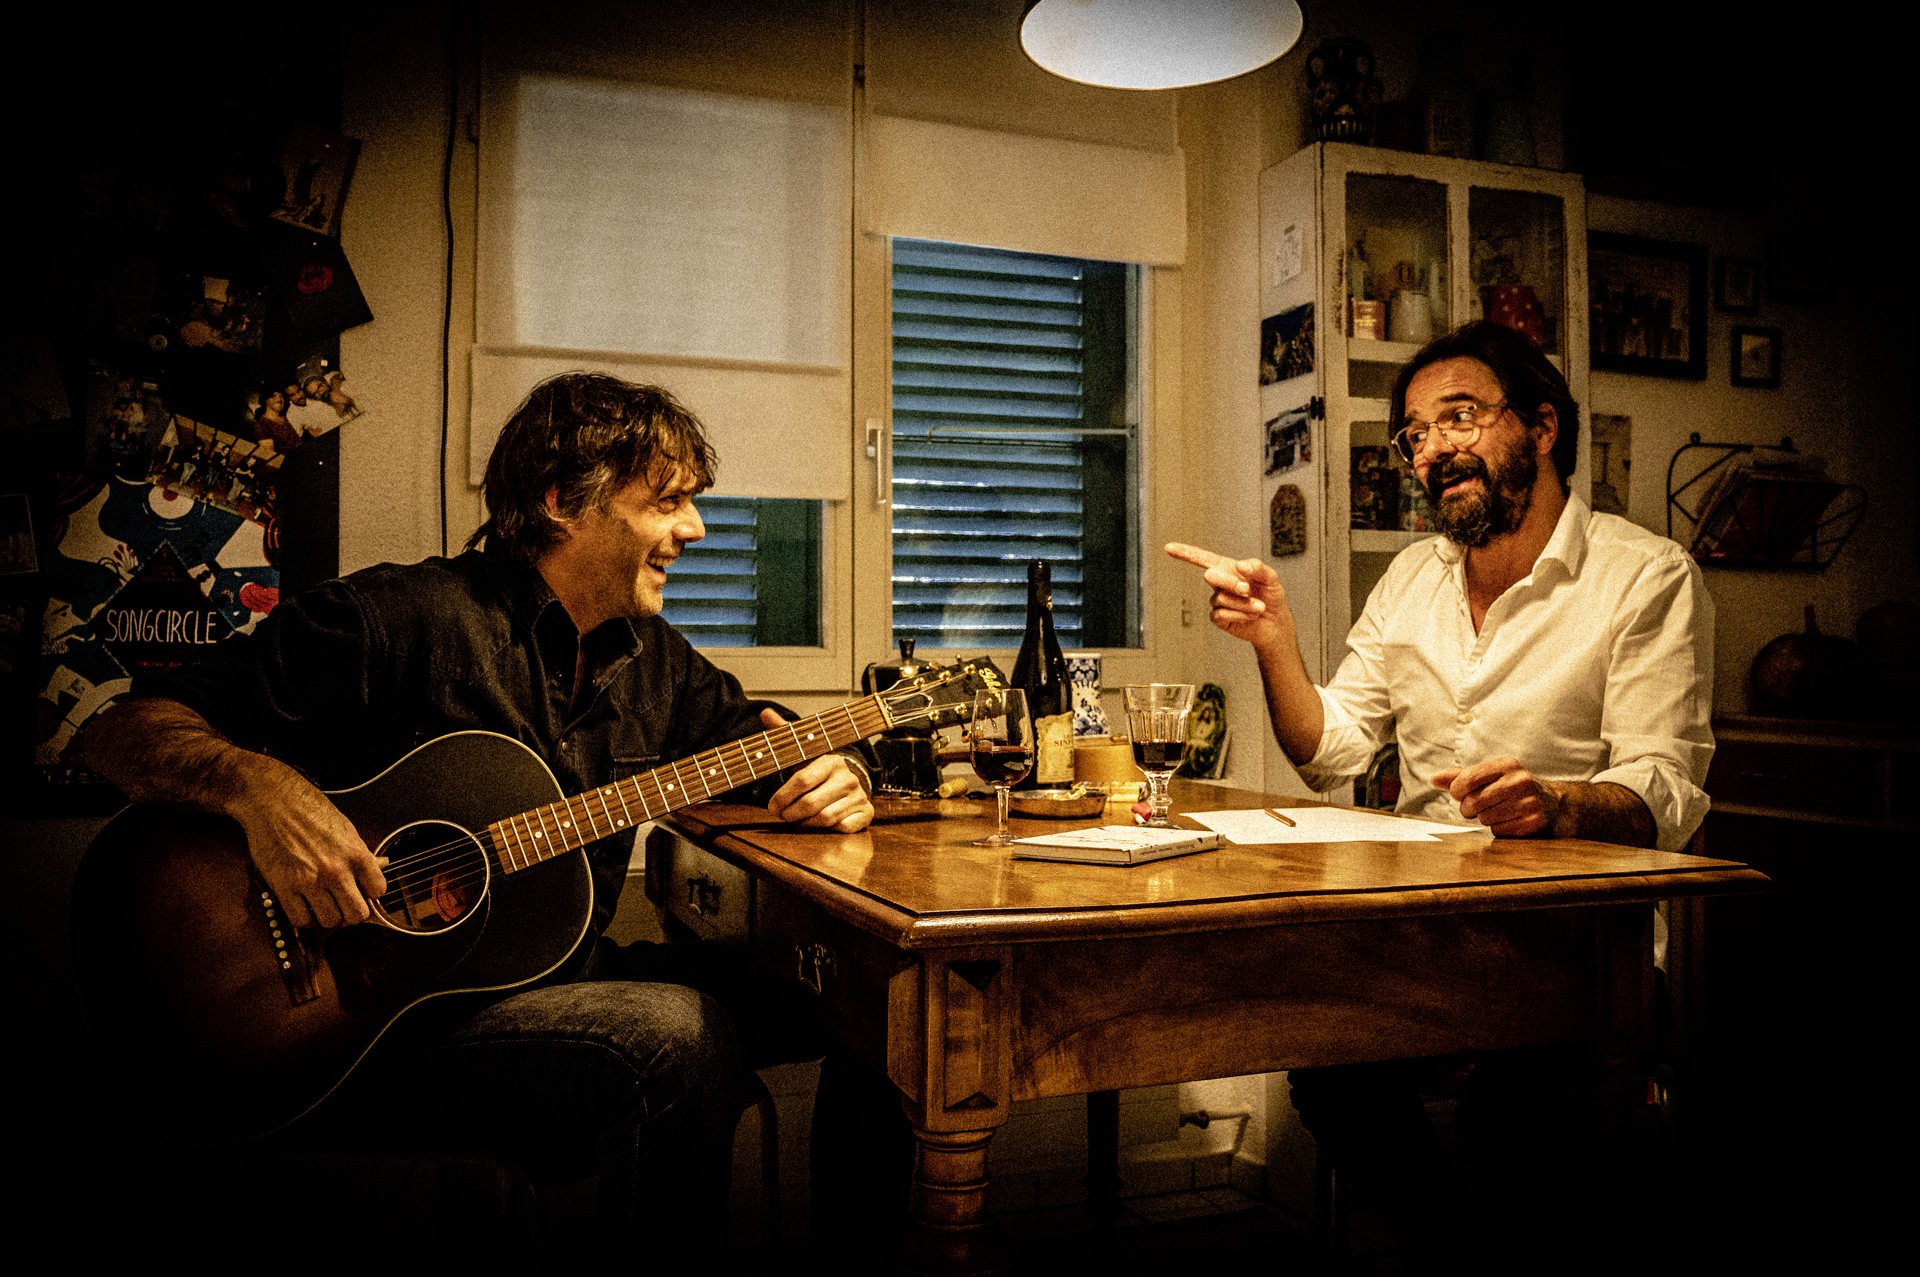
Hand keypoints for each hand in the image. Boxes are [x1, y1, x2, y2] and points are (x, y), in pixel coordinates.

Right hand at [230, 758, 387, 928]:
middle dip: (352, 912)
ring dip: (328, 916)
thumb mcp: (346, 828)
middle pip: (357, 914)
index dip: (370, 893)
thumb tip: (383, 865)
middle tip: (343, 903)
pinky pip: (301, 920)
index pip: (378, 891)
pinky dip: (304, 917)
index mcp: (356, 853)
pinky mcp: (283, 886)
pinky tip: (304, 904)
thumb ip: (362, 853)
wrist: (273, 800)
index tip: (362, 889)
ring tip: (322, 902)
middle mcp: (336, 869)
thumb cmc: (310, 811)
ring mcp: (309, 880)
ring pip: (330, 921)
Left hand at [760, 708, 873, 832]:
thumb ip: (784, 735)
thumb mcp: (803, 754)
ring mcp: (859, 796)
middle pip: (810, 803)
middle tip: (783, 815)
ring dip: (805, 823)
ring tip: (798, 819)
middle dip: (790, 813)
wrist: (849, 784)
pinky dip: (827, 829)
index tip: (772, 806)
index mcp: (830, 761)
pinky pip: (842, 827)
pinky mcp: (866, 813)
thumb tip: (765, 712)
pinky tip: (819, 823)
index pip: (801, 780)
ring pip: (824, 818)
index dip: (782, 796)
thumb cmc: (819, 771)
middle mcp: (848, 777)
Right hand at [1165, 542, 1291, 651]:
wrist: (1275, 622)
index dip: (1185, 552)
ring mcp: (1218, 601)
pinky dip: (1240, 614)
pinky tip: (1251, 616)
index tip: (1169, 547)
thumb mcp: (1271, 577)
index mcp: (1228, 569)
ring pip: (1221, 598)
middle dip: (1230, 583)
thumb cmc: (1271, 596)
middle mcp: (1220, 584)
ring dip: (1244, 603)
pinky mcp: (1219, 618)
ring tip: (1258, 607)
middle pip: (1211, 576)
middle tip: (1247, 590)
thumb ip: (1258, 567)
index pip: (1203, 558)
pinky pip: (1221, 614)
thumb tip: (1240, 566)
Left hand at [1430, 757, 1562, 837]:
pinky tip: (1511, 820)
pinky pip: (1499, 831)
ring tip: (1499, 811)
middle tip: (1480, 806)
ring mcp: (1529, 802)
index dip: (1457, 791)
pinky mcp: (1534, 822)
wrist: (1552, 803)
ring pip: (1485, 819)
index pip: (1466, 779)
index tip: (1461, 793)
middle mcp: (1520, 780)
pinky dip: (1499, 829)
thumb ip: (1460, 777)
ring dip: (1486, 819)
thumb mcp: (1489, 776)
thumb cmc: (1511, 788)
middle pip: (1473, 802)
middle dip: (1470, 808)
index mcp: (1506, 764)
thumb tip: (1433, 779)